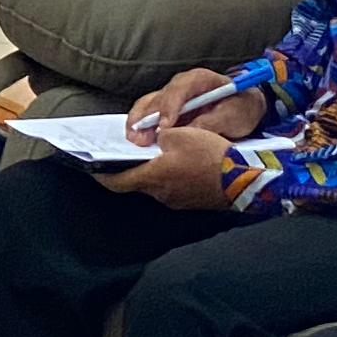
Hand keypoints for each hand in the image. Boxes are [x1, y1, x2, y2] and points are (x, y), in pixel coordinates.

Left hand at [97, 120, 237, 209]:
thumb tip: (153, 139)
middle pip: (136, 181)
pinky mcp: (191, 202)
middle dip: (130, 167)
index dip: (102, 174)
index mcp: (152, 177)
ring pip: (156, 184)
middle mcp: (160, 194)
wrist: (244, 179)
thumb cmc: (209, 155)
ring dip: (152, 170)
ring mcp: (177, 201)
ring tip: (154, 153)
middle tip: (127, 153)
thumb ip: (159, 135)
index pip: (116, 181)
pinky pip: (173, 187)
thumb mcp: (180, 134)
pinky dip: (168, 175)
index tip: (92, 168)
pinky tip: (177, 162)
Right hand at [129, 65, 265, 141]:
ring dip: (138, 122)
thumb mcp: (233, 116)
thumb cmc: (241, 107)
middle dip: (146, 118)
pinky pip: (147, 114)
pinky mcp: (166, 109)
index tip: (164, 126)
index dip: (169, 107)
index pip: (179, 89)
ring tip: (135, 140)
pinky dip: (140, 126)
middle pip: (157, 97)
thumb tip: (191, 133)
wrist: (244, 108)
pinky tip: (137, 139)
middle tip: (140, 137)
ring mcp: (171, 97)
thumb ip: (213, 122)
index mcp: (199, 80)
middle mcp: (181, 85)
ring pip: (147, 105)